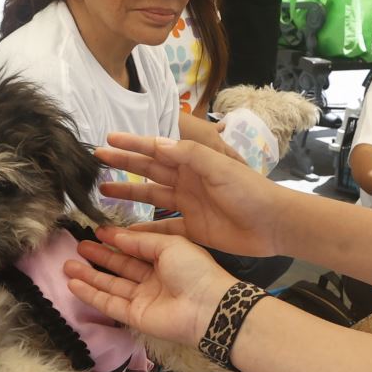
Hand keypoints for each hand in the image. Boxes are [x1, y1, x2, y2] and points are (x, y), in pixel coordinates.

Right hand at [64, 225, 236, 346]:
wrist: (208, 307)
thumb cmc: (195, 270)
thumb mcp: (169, 245)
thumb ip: (140, 241)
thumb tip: (116, 235)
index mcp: (166, 259)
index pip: (136, 248)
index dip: (117, 240)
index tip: (97, 230)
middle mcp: (154, 279)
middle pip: (121, 266)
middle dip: (100, 256)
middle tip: (78, 245)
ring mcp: (144, 299)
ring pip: (111, 285)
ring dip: (90, 276)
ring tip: (67, 264)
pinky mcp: (135, 316)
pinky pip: (109, 304)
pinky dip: (91, 295)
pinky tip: (74, 284)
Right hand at [96, 134, 288, 256]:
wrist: (274, 223)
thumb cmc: (249, 191)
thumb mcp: (220, 167)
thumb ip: (189, 154)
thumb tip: (155, 142)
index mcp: (193, 162)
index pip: (157, 149)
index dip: (132, 144)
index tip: (108, 140)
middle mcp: (188, 181)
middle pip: (149, 171)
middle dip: (124, 164)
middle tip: (96, 160)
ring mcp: (189, 205)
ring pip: (152, 197)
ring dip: (129, 194)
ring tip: (103, 191)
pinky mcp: (194, 229)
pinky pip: (164, 227)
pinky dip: (145, 229)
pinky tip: (125, 231)